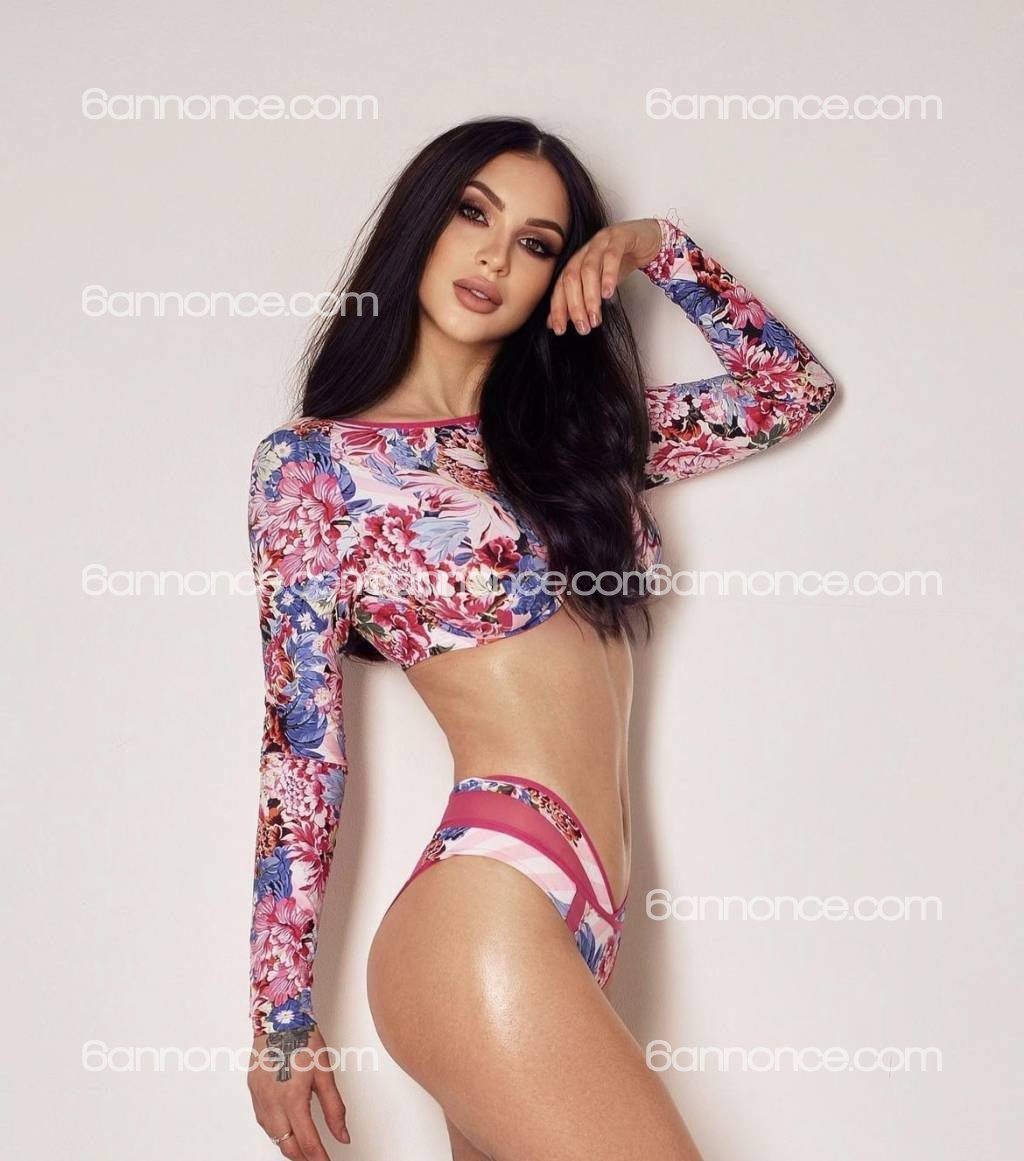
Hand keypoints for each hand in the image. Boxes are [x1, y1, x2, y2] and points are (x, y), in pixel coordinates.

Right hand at [248, 1026, 351, 1155]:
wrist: (279, 1018)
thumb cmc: (303, 1039)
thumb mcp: (325, 1074)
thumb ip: (334, 1108)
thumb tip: (342, 1136)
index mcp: (293, 1099)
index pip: (308, 1142)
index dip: (319, 1158)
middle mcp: (272, 1104)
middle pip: (287, 1146)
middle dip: (303, 1157)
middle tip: (318, 1159)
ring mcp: (259, 1099)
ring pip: (274, 1136)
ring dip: (289, 1145)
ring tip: (305, 1147)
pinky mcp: (253, 1093)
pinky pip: (264, 1122)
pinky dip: (277, 1131)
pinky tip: (287, 1128)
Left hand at [546, 217, 662, 335]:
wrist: (647, 239)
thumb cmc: (621, 262)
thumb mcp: (599, 285)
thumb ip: (579, 301)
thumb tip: (557, 323)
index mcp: (576, 262)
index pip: (560, 286)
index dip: (558, 308)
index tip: (560, 330)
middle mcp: (584, 251)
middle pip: (571, 278)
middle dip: (575, 306)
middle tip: (583, 328)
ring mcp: (601, 242)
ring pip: (588, 269)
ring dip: (590, 297)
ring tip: (595, 318)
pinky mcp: (620, 238)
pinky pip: (611, 256)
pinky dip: (608, 276)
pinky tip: (608, 294)